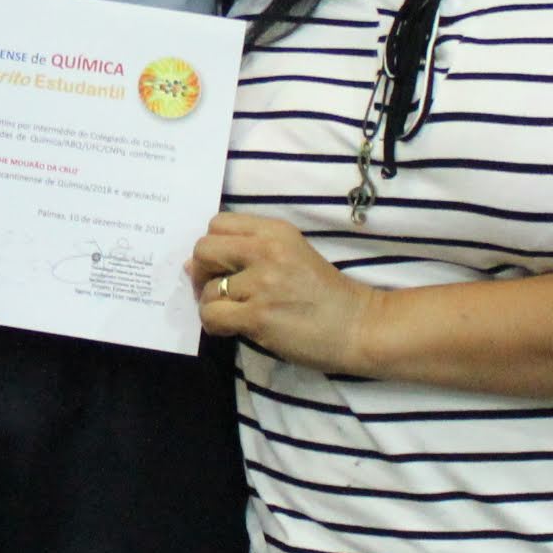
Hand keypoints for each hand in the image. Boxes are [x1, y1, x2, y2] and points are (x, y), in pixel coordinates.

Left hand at [194, 213, 376, 373]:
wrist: (361, 326)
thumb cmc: (327, 295)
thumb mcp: (292, 255)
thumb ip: (249, 252)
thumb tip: (192, 264)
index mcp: (276, 231)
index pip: (218, 224)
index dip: (212, 247)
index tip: (221, 266)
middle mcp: (267, 250)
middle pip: (204, 249)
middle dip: (202, 272)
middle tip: (216, 290)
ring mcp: (262, 283)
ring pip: (206, 288)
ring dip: (212, 304)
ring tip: (233, 314)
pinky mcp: (258, 315)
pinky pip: (212, 315)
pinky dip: (214, 325)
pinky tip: (231, 329)